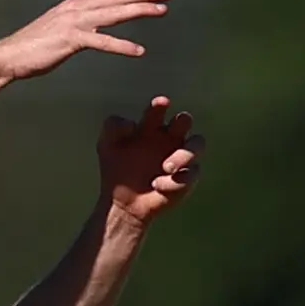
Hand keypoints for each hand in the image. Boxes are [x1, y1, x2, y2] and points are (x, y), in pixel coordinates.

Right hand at [0, 0, 171, 83]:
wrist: (9, 55)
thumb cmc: (33, 44)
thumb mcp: (58, 25)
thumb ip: (76, 21)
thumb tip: (90, 21)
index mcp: (74, 3)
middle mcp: (77, 7)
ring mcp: (74, 22)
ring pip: (114, 13)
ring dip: (140, 11)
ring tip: (162, 11)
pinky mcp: (70, 40)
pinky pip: (102, 42)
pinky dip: (122, 46)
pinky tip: (139, 51)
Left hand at [98, 97, 202, 225]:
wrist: (121, 202)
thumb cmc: (116, 169)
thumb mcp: (107, 145)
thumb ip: (113, 127)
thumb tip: (132, 124)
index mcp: (150, 126)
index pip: (159, 109)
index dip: (161, 104)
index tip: (161, 103)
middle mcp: (168, 138)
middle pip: (185, 120)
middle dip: (182, 121)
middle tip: (173, 129)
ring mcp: (180, 157)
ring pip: (198, 143)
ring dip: (184, 154)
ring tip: (166, 168)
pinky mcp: (186, 178)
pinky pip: (191, 174)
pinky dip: (175, 181)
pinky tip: (158, 186)